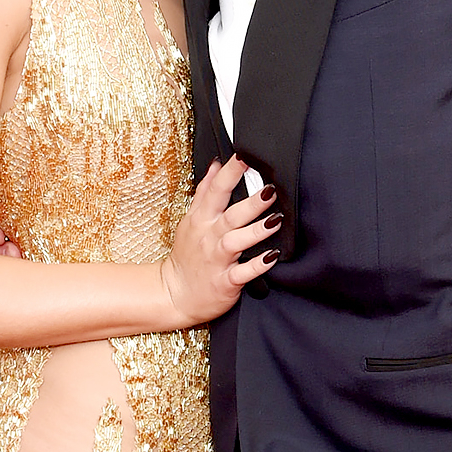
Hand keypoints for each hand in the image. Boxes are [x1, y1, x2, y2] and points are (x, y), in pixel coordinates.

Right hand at [160, 157, 280, 326]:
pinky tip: (272, 257)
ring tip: (275, 220)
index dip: (230, 171)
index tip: (244, 155)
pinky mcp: (225, 282)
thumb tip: (216, 164)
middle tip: (271, 189)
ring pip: (237, 242)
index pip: (216, 189)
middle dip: (251, 202)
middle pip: (231, 215)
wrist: (175, 295)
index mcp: (202, 219)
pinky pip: (243, 273)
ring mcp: (217, 260)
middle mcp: (209, 237)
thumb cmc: (187, 255)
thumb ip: (205, 192)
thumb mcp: (191, 219)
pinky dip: (257, 266)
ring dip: (256, 231)